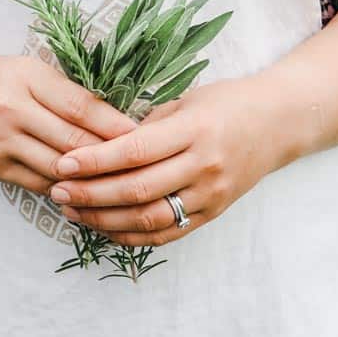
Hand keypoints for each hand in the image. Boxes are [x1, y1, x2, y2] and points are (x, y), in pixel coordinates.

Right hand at [0, 54, 137, 193]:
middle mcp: (12, 109)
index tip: (144, 134)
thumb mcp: (28, 71)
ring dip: (92, 179)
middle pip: (72, 141)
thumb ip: (66, 94)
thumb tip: (116, 120)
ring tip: (122, 185)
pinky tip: (88, 193)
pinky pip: (38, 183)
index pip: (80, 105)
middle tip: (144, 166)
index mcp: (26, 77)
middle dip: (111, 156)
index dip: (115, 124)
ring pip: (58, 168)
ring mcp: (0, 141)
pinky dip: (66, 189)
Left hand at [46, 76, 297, 246]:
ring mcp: (211, 195)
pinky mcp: (213, 214)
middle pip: (137, 190)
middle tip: (57, 191)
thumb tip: (101, 147)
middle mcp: (204, 166)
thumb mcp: (186, 101)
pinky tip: (103, 228)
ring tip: (72, 211)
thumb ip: (146, 126)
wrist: (280, 123)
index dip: (95, 161)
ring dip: (104, 219)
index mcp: (194, 130)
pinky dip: (131, 235)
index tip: (62, 163)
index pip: (135, 152)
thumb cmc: (227, 103)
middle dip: (91, 194)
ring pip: (149, 218)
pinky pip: (167, 234)